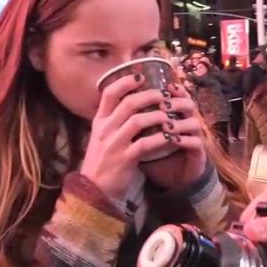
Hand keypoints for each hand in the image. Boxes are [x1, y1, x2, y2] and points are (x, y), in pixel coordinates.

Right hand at [80, 74, 183, 201]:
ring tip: (170, 115)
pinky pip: (146, 143)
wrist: (94, 191)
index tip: (140, 75)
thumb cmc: (103, 162)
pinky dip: (161, 138)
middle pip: (128, 103)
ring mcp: (114, 144)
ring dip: (158, 116)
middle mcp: (105, 130)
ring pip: (138, 120)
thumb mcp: (102, 138)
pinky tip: (171, 137)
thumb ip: (114, 121)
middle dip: (150, 96)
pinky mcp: (125, 159)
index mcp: (99, 122)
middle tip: (165, 95)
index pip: (108, 93)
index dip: (125, 81)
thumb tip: (131, 103)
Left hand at [141, 80, 208, 189]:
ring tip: (166, 125)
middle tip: (162, 104)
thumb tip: (114, 103)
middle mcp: (187, 123)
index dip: (173, 89)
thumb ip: (135, 121)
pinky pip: (196, 143)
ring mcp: (195, 138)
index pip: (178, 95)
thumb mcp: (142, 136)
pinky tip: (173, 140)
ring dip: (179, 122)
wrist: (169, 180)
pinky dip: (184, 140)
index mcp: (175, 115)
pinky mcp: (198, 154)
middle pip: (189, 104)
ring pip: (194, 123)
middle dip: (176, 102)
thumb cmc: (154, 155)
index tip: (163, 86)